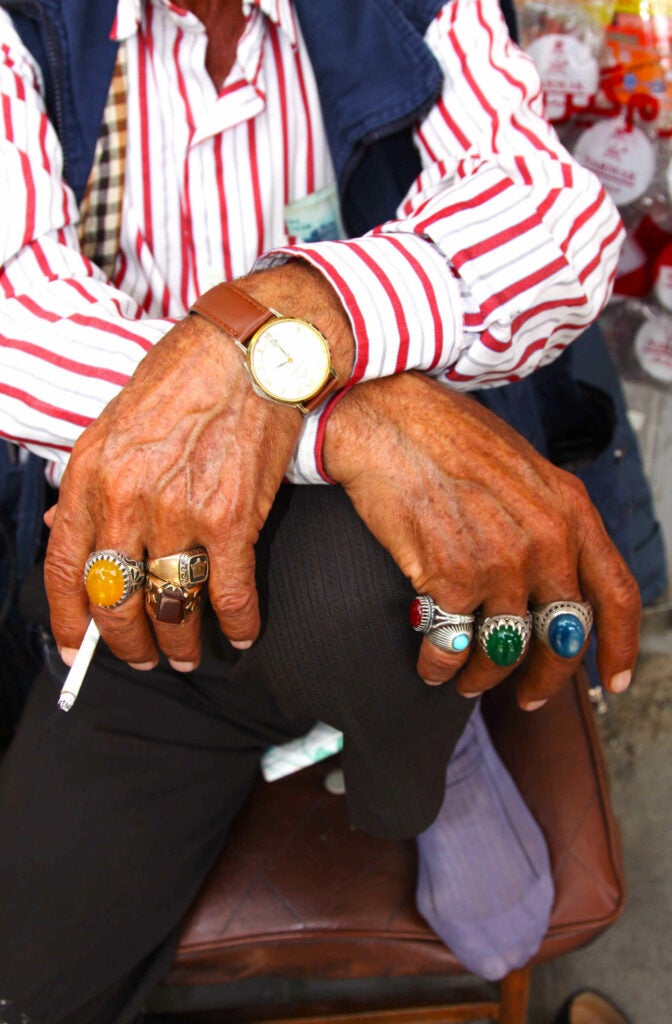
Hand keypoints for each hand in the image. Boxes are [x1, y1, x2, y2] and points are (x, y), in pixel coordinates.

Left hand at [44, 262, 354, 669]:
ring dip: (179, 643)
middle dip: (126, 644)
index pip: (65, 568)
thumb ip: (89, 482)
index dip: (68, 621)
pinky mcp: (234, 519)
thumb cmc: (183, 378)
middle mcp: (129, 500)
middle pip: (117, 600)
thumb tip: (66, 528)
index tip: (76, 648)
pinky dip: (238, 625)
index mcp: (92, 475)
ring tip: (186, 656)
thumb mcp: (113, 423)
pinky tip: (241, 635)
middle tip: (139, 659)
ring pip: (171, 606)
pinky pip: (232, 594)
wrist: (248, 351)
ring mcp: (181, 513)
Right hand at [324, 372, 639, 707]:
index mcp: (570, 508)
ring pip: (506, 650)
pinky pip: (452, 647)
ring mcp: (501, 561)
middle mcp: (546, 539)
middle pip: (565, 637)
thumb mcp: (521, 468)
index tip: (614, 680)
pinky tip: (429, 663)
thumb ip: (547, 518)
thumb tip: (552, 575)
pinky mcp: (452, 577)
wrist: (385, 419)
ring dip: (484, 677)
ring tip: (465, 679)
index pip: (616, 593)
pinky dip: (438, 665)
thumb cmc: (444, 437)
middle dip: (546, 679)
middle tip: (530, 697)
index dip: (620, 647)